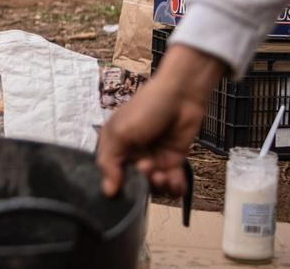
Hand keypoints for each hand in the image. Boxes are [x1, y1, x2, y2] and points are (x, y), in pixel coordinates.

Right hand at [96, 44, 224, 198]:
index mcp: (115, 147)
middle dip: (141, 185)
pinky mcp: (173, 161)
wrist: (181, 97)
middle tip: (147, 171)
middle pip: (133, 183)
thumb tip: (108, 192)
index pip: (110, 175)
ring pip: (153, 186)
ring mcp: (154, 159)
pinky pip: (172, 182)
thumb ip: (110, 162)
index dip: (117, 186)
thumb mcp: (119, 133)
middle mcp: (132, 155)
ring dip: (158, 187)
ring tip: (162, 175)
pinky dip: (174, 188)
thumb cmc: (145, 109)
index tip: (124, 191)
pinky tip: (175, 184)